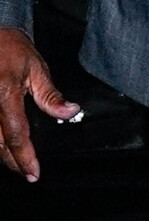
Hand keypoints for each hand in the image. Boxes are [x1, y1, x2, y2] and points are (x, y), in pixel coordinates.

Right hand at [0, 26, 81, 181]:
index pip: (15, 134)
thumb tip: (71, 112)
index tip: (33, 173)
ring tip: (15, 163)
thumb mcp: (36, 69)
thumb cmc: (11, 48)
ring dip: (0, 152)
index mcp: (4, 94)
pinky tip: (2, 145)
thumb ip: (51, 96)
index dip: (25, 157)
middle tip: (27, 172)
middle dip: (12, 161)